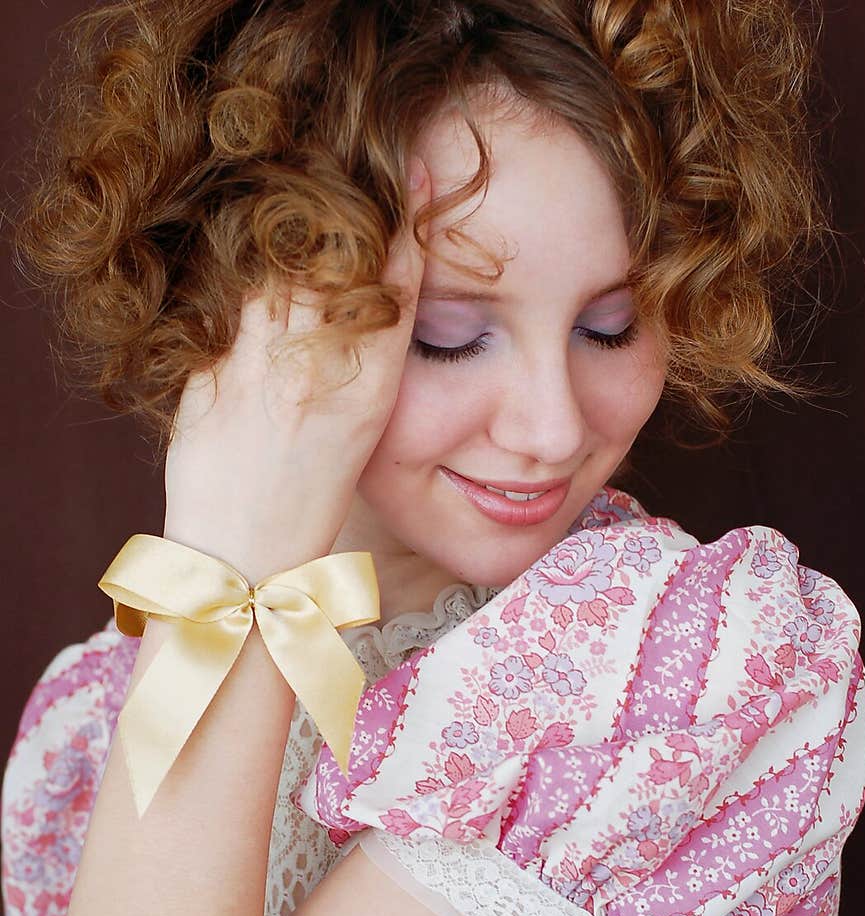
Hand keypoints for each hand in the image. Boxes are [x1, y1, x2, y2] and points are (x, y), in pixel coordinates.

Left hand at [162, 161, 430, 579]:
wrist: (242, 559)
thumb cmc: (305, 502)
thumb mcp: (356, 434)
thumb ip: (358, 363)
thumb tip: (350, 294)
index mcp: (367, 394)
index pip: (394, 286)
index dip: (406, 220)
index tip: (410, 169)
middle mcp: (316, 373)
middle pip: (335, 262)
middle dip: (342, 203)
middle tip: (344, 160)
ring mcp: (255, 370)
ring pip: (274, 267)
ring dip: (285, 219)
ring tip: (294, 182)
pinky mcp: (206, 375)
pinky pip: (224, 300)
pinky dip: (237, 263)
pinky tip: (243, 234)